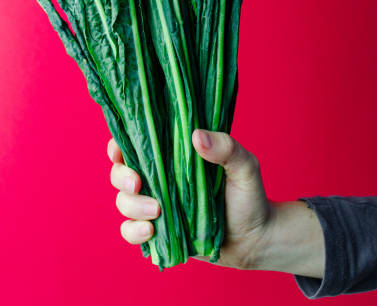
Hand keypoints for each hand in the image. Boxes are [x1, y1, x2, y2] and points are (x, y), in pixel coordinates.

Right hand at [107, 129, 323, 275]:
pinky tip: (150, 231)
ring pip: (123, 202)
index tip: (120, 150)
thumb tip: (197, 136)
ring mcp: (156, 206)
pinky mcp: (158, 233)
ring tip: (156, 211)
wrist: (257, 240)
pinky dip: (133, 232)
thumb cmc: (250, 197)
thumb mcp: (245, 167)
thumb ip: (226, 148)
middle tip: (138, 183)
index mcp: (173, 157)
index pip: (136, 144)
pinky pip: (130, 232)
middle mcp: (159, 179)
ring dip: (132, 206)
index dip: (119, 145)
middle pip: (120, 173)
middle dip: (122, 177)